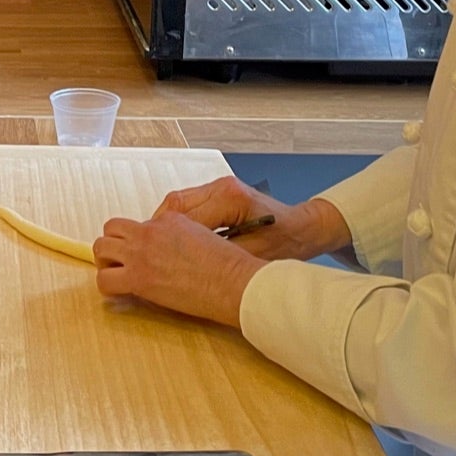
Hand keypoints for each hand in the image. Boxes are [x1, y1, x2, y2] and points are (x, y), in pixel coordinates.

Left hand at [91, 208, 267, 329]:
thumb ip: (181, 237)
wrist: (232, 282)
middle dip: (113, 244)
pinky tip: (119, 292)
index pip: (139, 224)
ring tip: (117, 275)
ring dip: (106, 261)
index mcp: (169, 219)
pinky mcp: (138, 276)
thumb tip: (170, 252)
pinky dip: (108, 286)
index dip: (139, 240)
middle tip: (121, 261)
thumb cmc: (227, 265)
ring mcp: (141, 251)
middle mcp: (151, 230)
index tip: (147, 254)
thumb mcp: (204, 235)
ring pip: (101, 248)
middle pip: (112, 228)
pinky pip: (105, 279)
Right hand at [152, 177, 346, 263]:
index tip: (156, 259)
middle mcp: (221, 187)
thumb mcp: (252, 257)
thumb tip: (189, 269)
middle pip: (174, 204)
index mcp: (230, 199)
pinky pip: (186, 204)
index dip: (167, 239)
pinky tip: (176, 241)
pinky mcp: (218, 191)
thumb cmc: (285, 244)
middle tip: (151, 254)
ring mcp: (219, 186)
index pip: (184, 216)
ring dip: (165, 225)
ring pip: (176, 202)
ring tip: (161, 250)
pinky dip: (176, 221)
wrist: (304, 229)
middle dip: (158, 229)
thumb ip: (221, 259)